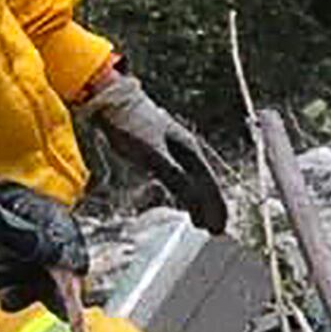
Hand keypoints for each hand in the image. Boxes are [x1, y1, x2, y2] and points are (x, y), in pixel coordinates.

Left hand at [0, 172, 90, 314]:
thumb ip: (12, 231)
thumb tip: (49, 252)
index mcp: (23, 202)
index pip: (62, 227)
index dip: (69, 251)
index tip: (72, 274)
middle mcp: (29, 222)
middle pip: (59, 253)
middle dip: (46, 277)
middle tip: (21, 294)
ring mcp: (21, 245)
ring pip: (48, 272)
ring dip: (33, 290)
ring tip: (6, 301)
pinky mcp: (11, 265)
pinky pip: (32, 284)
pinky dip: (27, 296)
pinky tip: (7, 303)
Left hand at [78, 70, 228, 230]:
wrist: (111, 102)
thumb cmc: (132, 124)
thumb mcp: (153, 154)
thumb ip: (175, 177)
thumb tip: (195, 199)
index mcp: (189, 149)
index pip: (209, 184)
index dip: (215, 207)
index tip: (219, 227)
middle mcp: (185, 150)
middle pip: (204, 184)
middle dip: (210, 208)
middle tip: (214, 230)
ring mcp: (172, 150)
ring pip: (192, 181)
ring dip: (198, 202)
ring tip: (200, 222)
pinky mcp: (158, 150)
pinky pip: (179, 177)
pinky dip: (184, 192)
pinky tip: (182, 199)